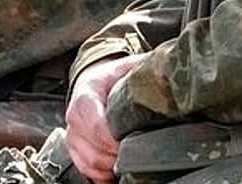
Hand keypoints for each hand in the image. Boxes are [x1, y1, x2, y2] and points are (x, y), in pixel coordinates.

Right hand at [65, 54, 146, 182]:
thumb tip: (168, 74)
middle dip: (119, 156)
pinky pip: (87, 171)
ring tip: (132, 161)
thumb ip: (142, 72)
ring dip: (113, 167)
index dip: (116, 139)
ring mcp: (73, 135)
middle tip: (142, 154)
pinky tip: (119, 169)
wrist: (94, 81)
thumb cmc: (113, 77)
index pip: (97, 125)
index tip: (137, 142)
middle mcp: (74, 117)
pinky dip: (103, 175)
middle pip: (94, 150)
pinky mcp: (75, 149)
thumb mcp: (127, 68)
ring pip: (90, 164)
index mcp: (86, 96)